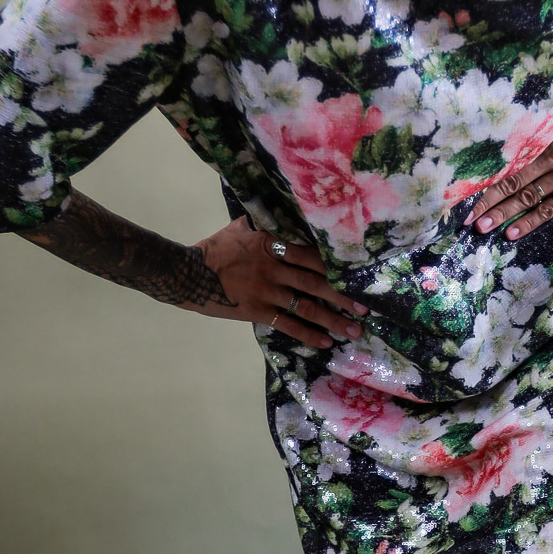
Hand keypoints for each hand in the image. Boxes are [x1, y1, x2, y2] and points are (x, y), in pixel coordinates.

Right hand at [194, 217, 367, 345]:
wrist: (186, 272)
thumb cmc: (214, 248)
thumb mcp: (241, 227)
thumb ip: (265, 222)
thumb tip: (282, 210)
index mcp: (272, 242)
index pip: (312, 254)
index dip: (337, 266)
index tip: (359, 274)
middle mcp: (274, 266)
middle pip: (316, 282)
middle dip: (344, 296)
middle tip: (366, 308)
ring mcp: (265, 290)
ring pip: (306, 306)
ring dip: (332, 319)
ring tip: (353, 330)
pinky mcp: (255, 310)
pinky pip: (287, 324)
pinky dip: (307, 334)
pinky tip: (325, 342)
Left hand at [472, 115, 552, 239]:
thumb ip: (532, 133)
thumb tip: (497, 145)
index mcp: (543, 137)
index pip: (509, 160)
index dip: (488, 177)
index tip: (468, 191)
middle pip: (514, 180)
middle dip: (489, 200)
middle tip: (469, 216)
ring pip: (529, 197)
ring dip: (504, 213)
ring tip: (484, 227)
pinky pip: (550, 209)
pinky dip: (530, 221)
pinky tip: (513, 232)